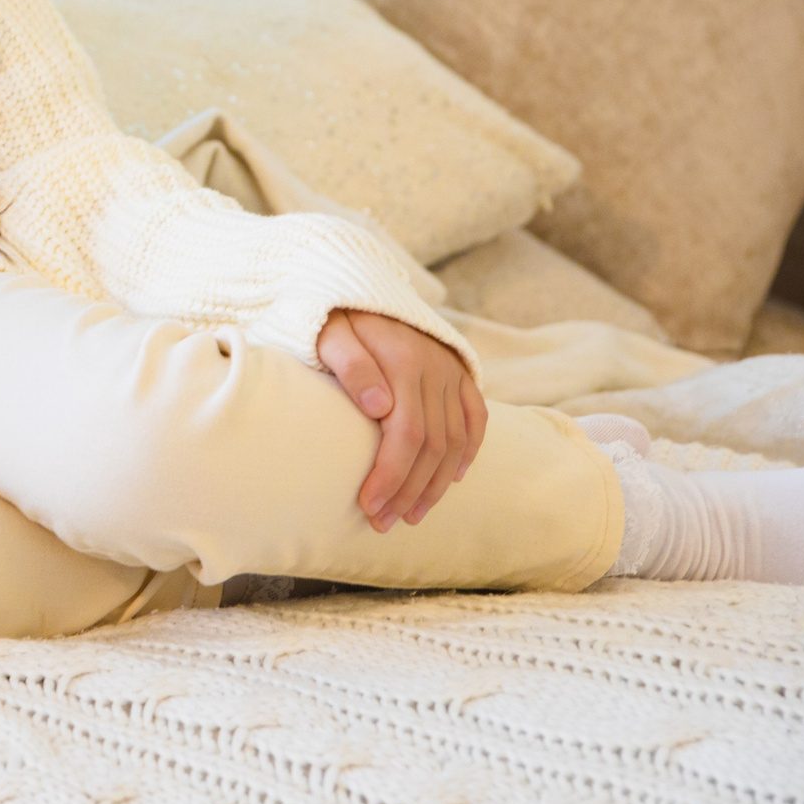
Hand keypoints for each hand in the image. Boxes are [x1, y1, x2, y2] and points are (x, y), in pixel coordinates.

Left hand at [315, 309, 486, 530]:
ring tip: (412, 514)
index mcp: (404, 361)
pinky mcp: (460, 371)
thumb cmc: (331, 314)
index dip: (391, 475)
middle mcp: (435, 368)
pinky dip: (469, 450)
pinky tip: (453, 478)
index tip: (369, 506)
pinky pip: (475, 417)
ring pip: (456, 439)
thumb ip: (350, 365)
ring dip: (437, 482)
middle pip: (432, 445)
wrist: (355, 281)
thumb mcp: (327, 333)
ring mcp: (451, 370)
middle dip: (409, 490)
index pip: (406, 434)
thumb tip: (379, 408)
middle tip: (385, 522)